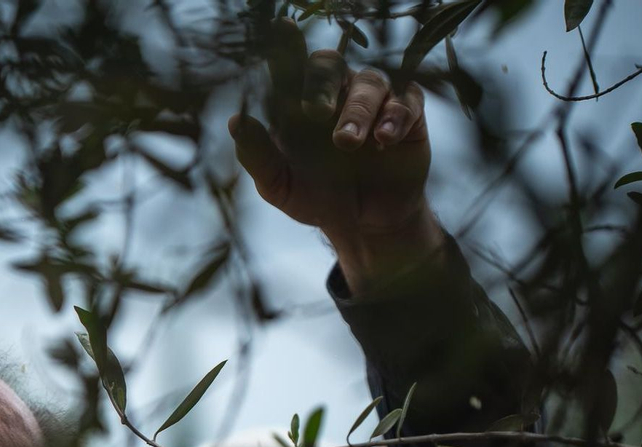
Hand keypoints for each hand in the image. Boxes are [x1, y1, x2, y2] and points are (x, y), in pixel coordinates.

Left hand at [230, 18, 444, 293]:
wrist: (361, 225)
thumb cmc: (315, 198)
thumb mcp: (280, 186)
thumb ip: (257, 156)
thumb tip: (234, 121)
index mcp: (297, 105)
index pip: (289, 67)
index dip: (286, 45)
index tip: (281, 27)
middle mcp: (336, 94)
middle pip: (329, 64)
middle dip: (321, 84)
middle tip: (315, 113)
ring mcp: (373, 101)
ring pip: (369, 81)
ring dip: (358, 109)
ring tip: (349, 142)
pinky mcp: (408, 116)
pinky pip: (406, 100)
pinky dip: (395, 116)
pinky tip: (384, 140)